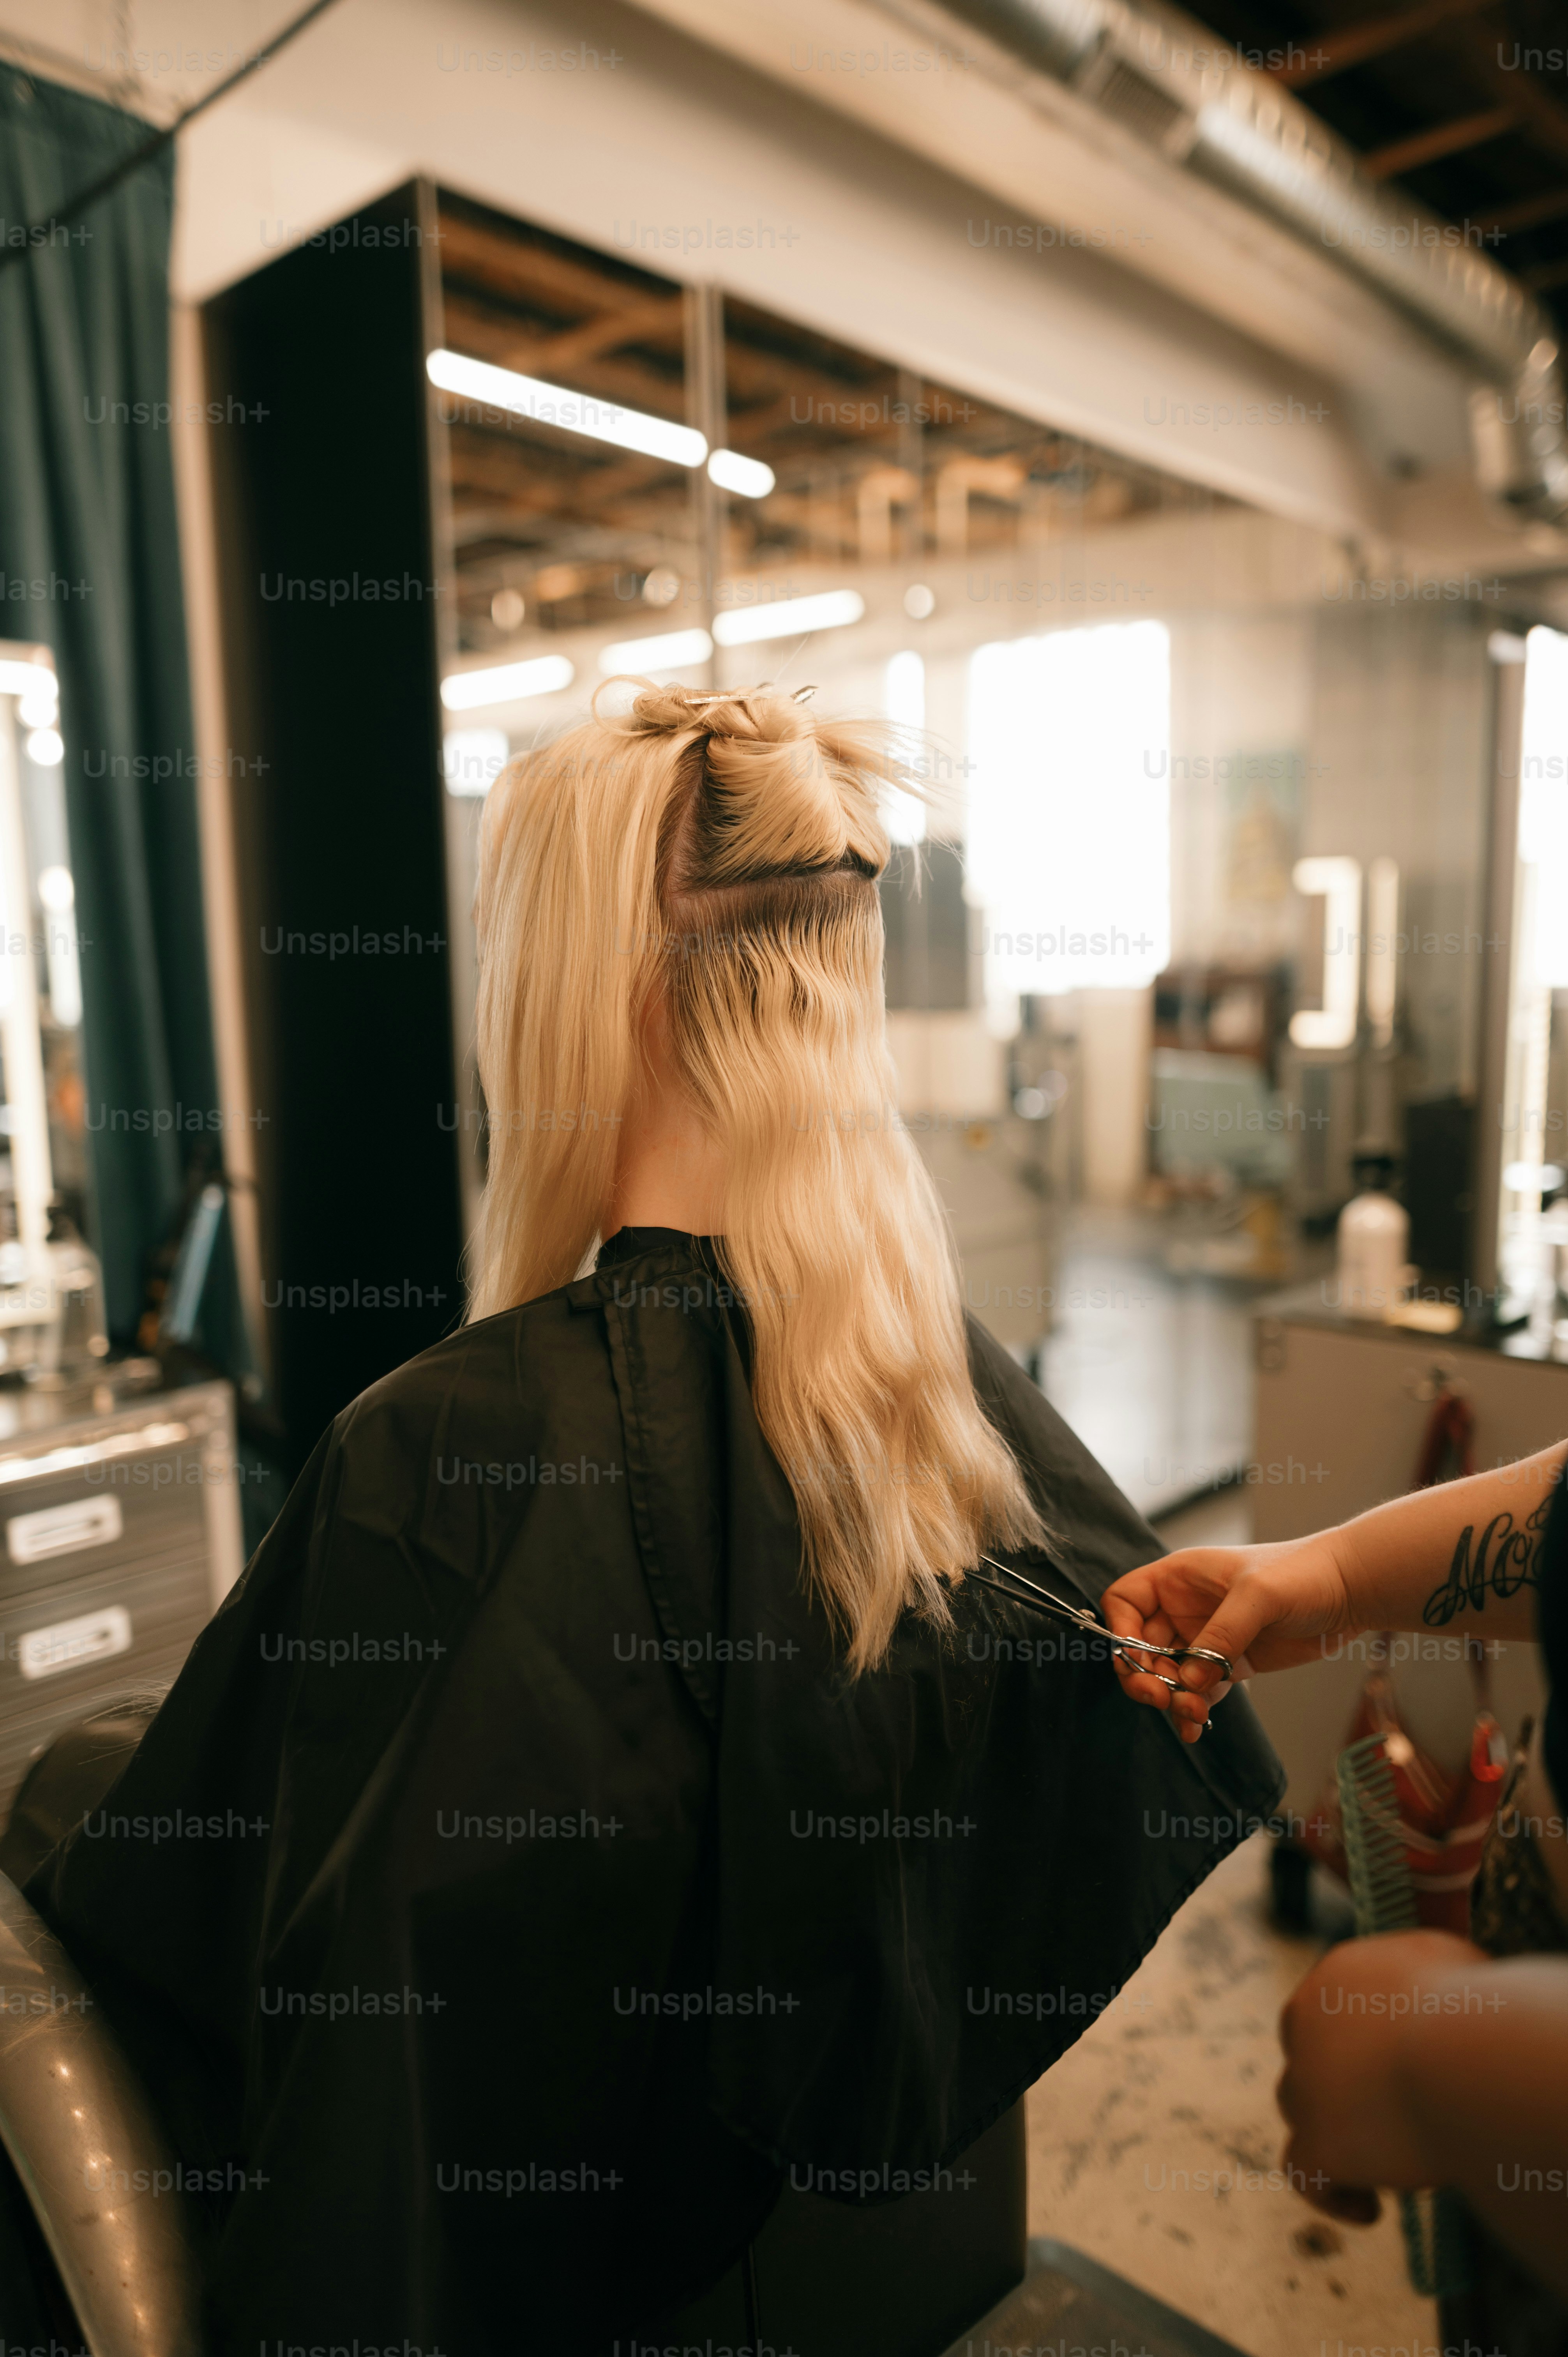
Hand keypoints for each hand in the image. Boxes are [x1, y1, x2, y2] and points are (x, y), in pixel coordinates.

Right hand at [1101, 1533, 1361, 1740]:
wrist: (1349, 1591)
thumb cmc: (1302, 1573)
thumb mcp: (1258, 1595)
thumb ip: (1222, 1635)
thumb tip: (1191, 1680)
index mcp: (1178, 1578)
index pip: (1124, 1601)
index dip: (1120, 1631)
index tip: (1136, 1659)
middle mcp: (1183, 1607)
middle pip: (1139, 1646)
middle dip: (1145, 1675)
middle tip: (1164, 1698)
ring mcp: (1206, 1637)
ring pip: (1167, 1673)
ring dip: (1172, 1698)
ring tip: (1194, 1715)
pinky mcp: (1229, 1664)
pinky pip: (1198, 1690)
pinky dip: (1192, 1709)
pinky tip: (1196, 1727)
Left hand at [1277, 1930, 1491, 2223]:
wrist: (1471, 2058)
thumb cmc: (1476, 2011)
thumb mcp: (1446, 1960)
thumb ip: (1421, 1969)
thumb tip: (1428, 1974)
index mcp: (1337, 1976)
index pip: (1327, 2009)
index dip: (1357, 2043)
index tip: (1399, 2068)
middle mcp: (1306, 2020)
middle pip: (1306, 2057)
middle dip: (1339, 2085)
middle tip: (1393, 2114)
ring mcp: (1306, 2084)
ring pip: (1300, 2108)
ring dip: (1338, 2132)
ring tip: (1394, 2160)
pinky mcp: (1319, 2141)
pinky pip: (1304, 2172)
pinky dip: (1332, 2193)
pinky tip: (1368, 2210)